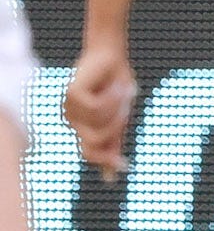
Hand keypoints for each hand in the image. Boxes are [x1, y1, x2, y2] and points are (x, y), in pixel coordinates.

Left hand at [64, 33, 137, 178]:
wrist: (112, 55)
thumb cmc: (116, 82)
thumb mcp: (120, 115)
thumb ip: (114, 142)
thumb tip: (113, 176)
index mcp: (82, 127)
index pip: (90, 153)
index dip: (106, 160)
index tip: (124, 167)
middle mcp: (72, 120)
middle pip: (95, 143)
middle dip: (117, 127)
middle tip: (127, 108)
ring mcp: (69, 109)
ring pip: (98, 125)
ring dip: (117, 109)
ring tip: (123, 90)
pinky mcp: (71, 96)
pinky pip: (96, 108)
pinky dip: (111, 98)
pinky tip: (116, 85)